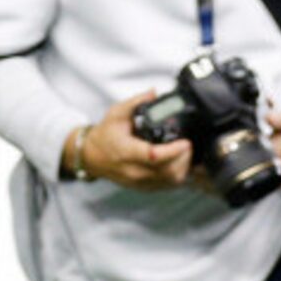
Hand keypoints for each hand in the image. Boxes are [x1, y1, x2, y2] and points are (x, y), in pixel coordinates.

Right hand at [66, 90, 193, 190]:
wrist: (91, 156)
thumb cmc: (105, 135)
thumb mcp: (116, 113)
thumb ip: (136, 102)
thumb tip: (153, 93)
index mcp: (125, 151)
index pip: (153, 156)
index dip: (173, 150)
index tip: (185, 141)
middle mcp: (133, 170)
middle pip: (168, 171)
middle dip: (184, 158)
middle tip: (188, 144)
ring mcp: (139, 182)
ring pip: (171, 181)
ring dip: (183, 167)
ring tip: (185, 152)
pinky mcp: (144, 187)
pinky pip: (168, 185)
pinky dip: (178, 175)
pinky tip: (179, 162)